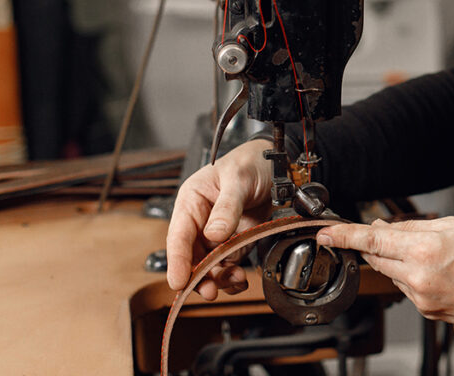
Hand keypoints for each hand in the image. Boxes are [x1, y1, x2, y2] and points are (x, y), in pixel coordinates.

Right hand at [165, 139, 273, 299]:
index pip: (179, 236)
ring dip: (219, 278)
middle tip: (210, 291)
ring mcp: (217, 232)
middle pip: (192, 256)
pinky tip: (240, 279)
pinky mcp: (235, 240)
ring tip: (235, 281)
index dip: (177, 261)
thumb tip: (214, 234)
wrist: (275, 163)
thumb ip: (227, 207)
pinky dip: (232, 275)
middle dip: (199, 276)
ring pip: (209, 264)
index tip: (178, 282)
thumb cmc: (250, 162)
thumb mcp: (238, 180)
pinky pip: (228, 263)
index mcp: (192, 201)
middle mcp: (201, 220)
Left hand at [316, 217, 453, 327]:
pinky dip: (411, 276)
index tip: (326, 234)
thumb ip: (412, 226)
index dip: (345, 236)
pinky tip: (434, 271)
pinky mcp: (425, 310)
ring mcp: (420, 297)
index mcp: (424, 249)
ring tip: (429, 254)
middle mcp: (418, 275)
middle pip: (377, 257)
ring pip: (391, 273)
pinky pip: (406, 288)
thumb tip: (383, 227)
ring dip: (397, 260)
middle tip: (384, 232)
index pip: (372, 240)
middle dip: (374, 244)